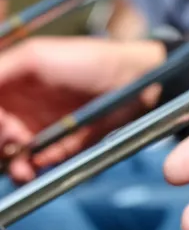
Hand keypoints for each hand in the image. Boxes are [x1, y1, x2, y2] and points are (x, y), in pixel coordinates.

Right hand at [0, 37, 165, 182]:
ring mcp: (36, 130)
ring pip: (6, 156)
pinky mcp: (57, 150)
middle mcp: (17, 108)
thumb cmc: (86, 60)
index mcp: (8, 83)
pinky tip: (32, 169)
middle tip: (11, 142)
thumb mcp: (35, 57)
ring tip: (22, 165)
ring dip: (8, 163)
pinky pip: (31, 167)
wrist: (135, 82)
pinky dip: (26, 172)